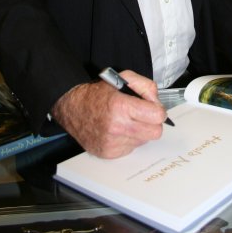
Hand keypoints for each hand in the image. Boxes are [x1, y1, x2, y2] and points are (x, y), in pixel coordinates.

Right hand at [51, 70, 167, 157]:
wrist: (73, 109)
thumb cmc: (98, 94)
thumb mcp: (123, 78)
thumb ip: (146, 86)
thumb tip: (157, 102)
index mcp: (121, 106)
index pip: (157, 116)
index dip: (158, 110)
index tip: (152, 107)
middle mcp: (116, 127)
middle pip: (155, 132)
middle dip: (153, 123)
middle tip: (144, 115)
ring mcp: (112, 143)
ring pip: (144, 141)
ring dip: (140, 131)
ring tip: (128, 121)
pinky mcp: (109, 153)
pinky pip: (132, 148)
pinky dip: (130, 138)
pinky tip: (120, 130)